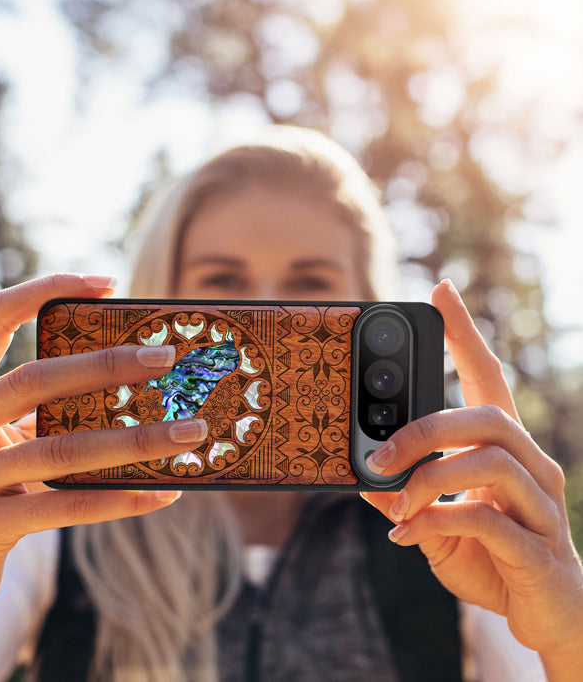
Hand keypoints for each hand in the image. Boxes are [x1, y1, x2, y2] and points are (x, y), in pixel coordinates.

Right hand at [0, 274, 206, 621]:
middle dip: (107, 365)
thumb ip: (39, 409)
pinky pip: (65, 507)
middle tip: (167, 357)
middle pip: (34, 379)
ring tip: (190, 432)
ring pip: (60, 450)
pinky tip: (164, 492)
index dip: (45, 289)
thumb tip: (132, 383)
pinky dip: (120, 499)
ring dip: (135, 440)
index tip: (107, 282)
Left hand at [361, 280, 582, 674]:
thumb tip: (363, 476)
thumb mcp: (436, 522)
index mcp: (505, 450)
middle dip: (424, 429)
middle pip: (487, 416)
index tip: (441, 291)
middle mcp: (532, 466)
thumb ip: (405, 497)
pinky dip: (436, 522)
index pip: (488, 378)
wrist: (546, 617)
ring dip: (428, 479)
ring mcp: (542, 505)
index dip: (465, 334)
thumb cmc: (492, 558)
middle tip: (378, 454)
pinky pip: (487, 520)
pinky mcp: (539, 548)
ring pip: (490, 461)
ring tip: (395, 504)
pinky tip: (407, 536)